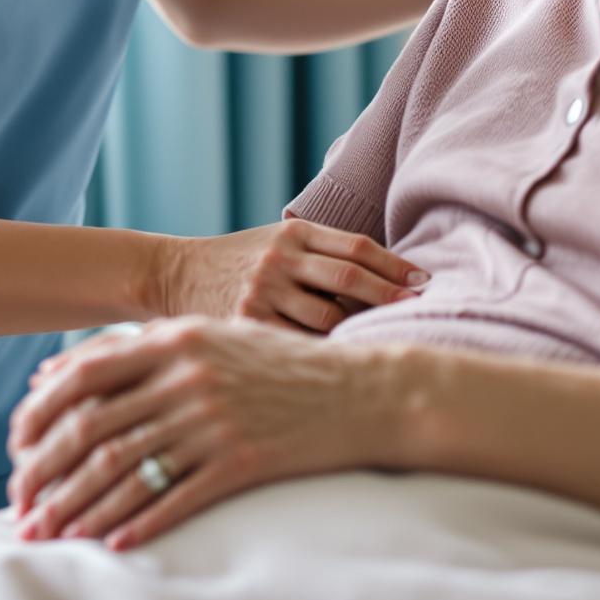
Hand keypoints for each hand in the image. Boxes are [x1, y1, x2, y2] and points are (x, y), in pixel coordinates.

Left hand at [8, 318, 390, 548]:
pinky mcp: (241, 462)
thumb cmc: (278, 364)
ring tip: (45, 535)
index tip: (14, 447)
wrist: (360, 392)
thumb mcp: (210, 336)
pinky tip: (107, 545)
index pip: (84, 376)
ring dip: (76, 509)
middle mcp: (189, 377)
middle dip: (45, 473)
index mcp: (177, 339)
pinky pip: (174, 499)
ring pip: (124, 471)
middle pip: (93, 431)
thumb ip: (137, 348)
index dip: (40, 414)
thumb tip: (56, 372)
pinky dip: (134, 524)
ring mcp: (214, 421)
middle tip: (19, 506)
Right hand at [155, 218, 426, 333]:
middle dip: (390, 295)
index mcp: (294, 233)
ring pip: (328, 317)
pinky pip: (297, 344)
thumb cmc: (240, 261)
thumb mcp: (277, 241)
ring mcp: (262, 292)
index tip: (425, 280)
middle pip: (349, 278)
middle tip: (422, 309)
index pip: (357, 246)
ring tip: (390, 342)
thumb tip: (389, 274)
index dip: (395, 264)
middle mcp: (280, 259)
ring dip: (361, 330)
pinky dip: (325, 353)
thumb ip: (321, 250)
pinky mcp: (246, 324)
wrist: (174, 273)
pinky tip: (346, 366)